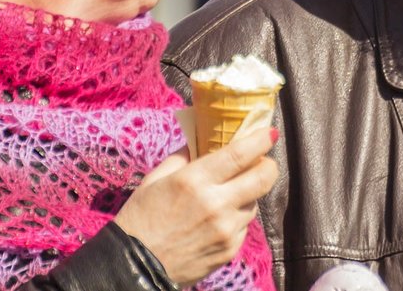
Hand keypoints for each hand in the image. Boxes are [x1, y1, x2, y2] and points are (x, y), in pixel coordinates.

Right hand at [114, 127, 278, 284]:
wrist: (134, 268)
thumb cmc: (140, 219)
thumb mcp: (155, 179)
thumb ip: (182, 156)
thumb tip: (200, 138)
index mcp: (195, 180)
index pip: (241, 154)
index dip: (261, 140)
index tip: (268, 133)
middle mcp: (216, 204)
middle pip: (263, 178)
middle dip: (268, 165)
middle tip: (262, 161)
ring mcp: (225, 230)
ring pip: (255, 202)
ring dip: (249, 193)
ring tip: (229, 194)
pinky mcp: (229, 251)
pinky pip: (245, 226)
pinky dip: (238, 217)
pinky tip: (219, 219)